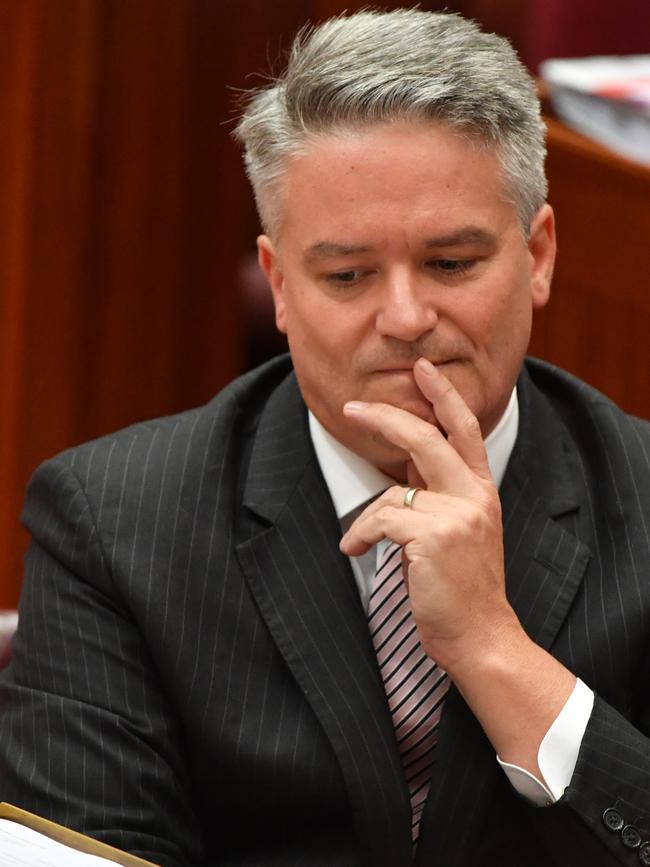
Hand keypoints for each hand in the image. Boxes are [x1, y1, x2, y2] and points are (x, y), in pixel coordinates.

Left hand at [339, 357, 516, 672]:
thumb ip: (437, 498)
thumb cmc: (462, 589)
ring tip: (358, 543)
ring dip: (366, 519)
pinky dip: (360, 535)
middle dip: (386, 417)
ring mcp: (458, 515)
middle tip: (353, 407)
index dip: (444, 396)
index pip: (466, 430)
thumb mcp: (459, 533)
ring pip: (392, 493)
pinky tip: (354, 551)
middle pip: (427, 438)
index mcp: (483, 492)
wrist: (482, 637)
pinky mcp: (435, 537)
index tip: (424, 369)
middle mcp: (476, 496)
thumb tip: (400, 476)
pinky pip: (380, 520)